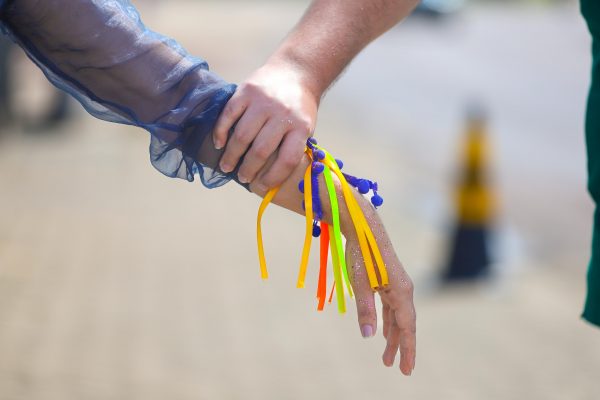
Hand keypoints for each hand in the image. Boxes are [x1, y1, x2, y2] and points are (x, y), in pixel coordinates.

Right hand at [213, 62, 318, 189]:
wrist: (297, 71)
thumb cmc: (300, 106)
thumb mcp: (307, 126)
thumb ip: (292, 148)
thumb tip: (272, 178)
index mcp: (301, 127)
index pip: (286, 161)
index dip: (272, 178)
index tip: (261, 186)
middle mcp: (282, 115)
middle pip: (260, 151)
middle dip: (248, 170)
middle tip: (242, 178)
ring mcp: (263, 102)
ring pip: (242, 136)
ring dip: (232, 155)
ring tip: (227, 166)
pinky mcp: (247, 90)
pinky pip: (229, 115)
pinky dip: (221, 132)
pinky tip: (219, 144)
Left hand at [345, 228, 415, 374]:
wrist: (364, 228)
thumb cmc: (362, 253)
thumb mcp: (361, 283)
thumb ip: (365, 310)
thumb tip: (368, 336)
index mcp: (401, 292)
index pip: (407, 328)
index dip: (407, 350)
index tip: (407, 369)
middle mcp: (404, 290)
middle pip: (405, 325)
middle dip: (401, 347)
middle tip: (399, 369)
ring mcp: (397, 285)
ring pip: (397, 317)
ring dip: (393, 336)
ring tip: (387, 357)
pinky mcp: (389, 281)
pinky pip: (391, 307)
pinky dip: (388, 321)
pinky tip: (383, 332)